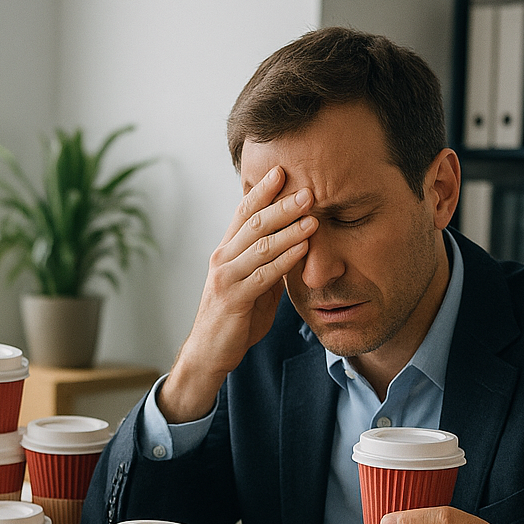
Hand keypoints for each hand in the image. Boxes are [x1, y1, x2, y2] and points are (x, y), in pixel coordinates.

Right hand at [158, 167, 316, 422]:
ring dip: (289, 229)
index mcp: (227, 251)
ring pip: (260, 245)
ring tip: (313, 216)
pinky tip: (303, 249)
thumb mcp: (255, 285)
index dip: (263, 191)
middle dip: (281, 204)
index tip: (283, 171)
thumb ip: (269, 264)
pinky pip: (263, 275)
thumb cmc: (235, 319)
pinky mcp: (234, 298)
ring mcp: (226, 277)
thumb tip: (295, 245)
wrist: (210, 352)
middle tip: (308, 189)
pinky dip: (285, 260)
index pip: (244, 212)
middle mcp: (223, 257)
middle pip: (254, 223)